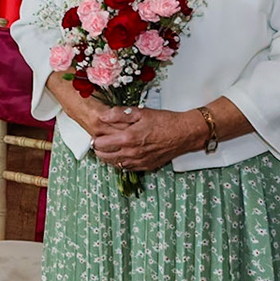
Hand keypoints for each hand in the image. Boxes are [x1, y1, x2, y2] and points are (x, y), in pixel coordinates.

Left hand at [88, 106, 203, 172]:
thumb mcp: (140, 112)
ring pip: (114, 164)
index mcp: (128, 138)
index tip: (96, 135)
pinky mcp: (146, 166)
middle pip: (104, 157)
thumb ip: (119, 114)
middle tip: (99, 142)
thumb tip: (102, 116)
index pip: (101, 144)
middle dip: (99, 149)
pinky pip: (127, 168)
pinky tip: (122, 154)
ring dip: (108, 157)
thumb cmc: (164, 122)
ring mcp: (139, 162)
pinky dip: (120, 162)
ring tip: (108, 148)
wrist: (184, 134)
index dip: (95, 140)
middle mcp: (132, 153)